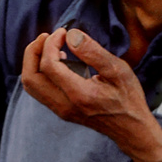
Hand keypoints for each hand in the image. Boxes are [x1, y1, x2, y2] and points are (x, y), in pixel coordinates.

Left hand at [20, 28, 161, 161]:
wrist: (131, 129)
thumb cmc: (128, 98)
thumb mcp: (118, 70)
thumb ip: (93, 52)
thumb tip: (71, 35)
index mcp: (80, 95)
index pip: (48, 66)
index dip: (50, 44)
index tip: (63, 32)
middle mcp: (65, 105)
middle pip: (30, 77)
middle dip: (33, 51)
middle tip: (48, 37)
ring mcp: (60, 110)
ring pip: (31, 85)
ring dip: (34, 62)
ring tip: (52, 46)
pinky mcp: (60, 110)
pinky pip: (39, 90)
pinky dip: (41, 71)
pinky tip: (58, 60)